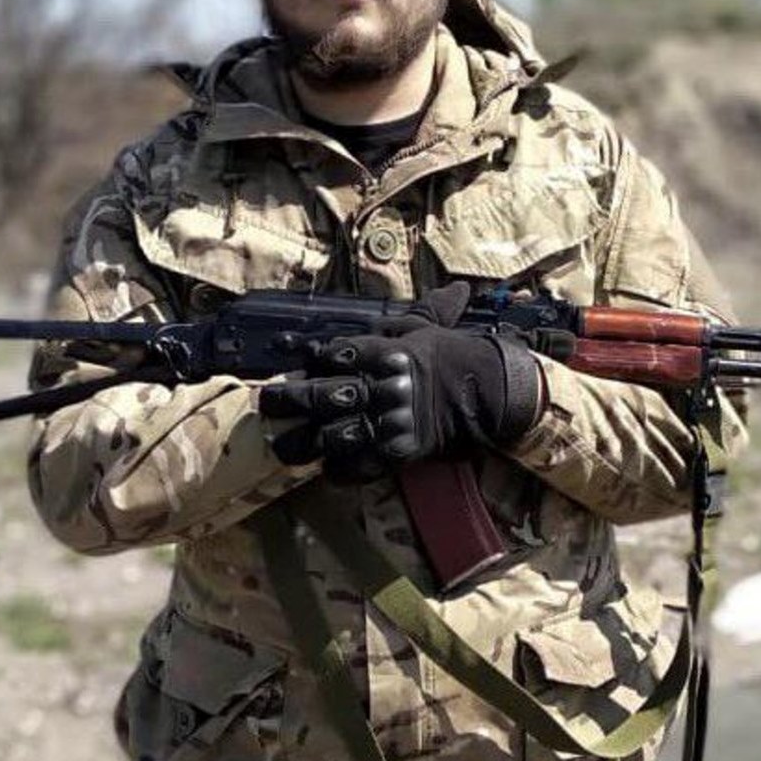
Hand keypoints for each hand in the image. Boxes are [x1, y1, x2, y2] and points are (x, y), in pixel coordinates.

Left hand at [259, 283, 544, 476]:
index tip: (295, 365)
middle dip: (289, 400)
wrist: (493, 395)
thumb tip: (426, 290)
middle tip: (267, 403)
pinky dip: (340, 471)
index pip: (335, 354)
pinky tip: (326, 470)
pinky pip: (359, 465)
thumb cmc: (458, 357)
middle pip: (322, 394)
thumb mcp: (429, 327)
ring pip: (333, 434)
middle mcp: (384, 386)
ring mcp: (391, 421)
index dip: (311, 361)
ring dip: (304, 443)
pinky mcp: (400, 452)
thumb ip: (412, 312)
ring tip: (283, 447)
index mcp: (387, 353)